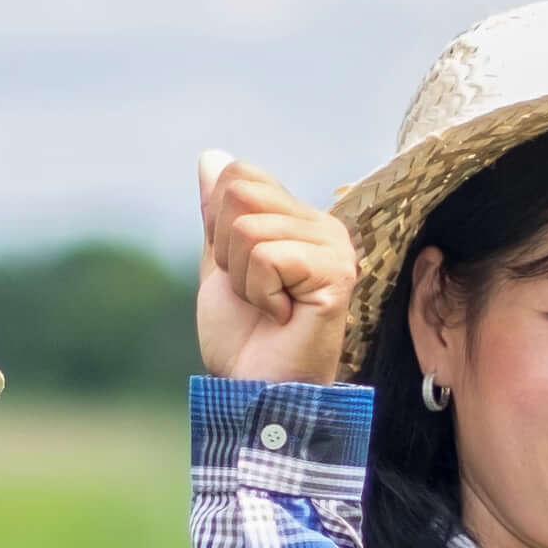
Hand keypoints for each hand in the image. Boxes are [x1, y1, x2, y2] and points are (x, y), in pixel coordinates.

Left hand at [197, 150, 355, 384]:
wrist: (258, 390)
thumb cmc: (244, 339)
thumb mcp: (220, 266)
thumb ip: (217, 214)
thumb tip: (211, 156)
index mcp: (299, 219)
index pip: (239, 175)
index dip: (218, 226)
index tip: (241, 272)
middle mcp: (324, 225)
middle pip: (239, 193)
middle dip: (228, 252)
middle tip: (256, 292)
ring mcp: (335, 247)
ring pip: (247, 229)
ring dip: (244, 280)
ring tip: (271, 307)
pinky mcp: (336, 272)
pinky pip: (266, 257)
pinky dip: (260, 294)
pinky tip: (283, 316)